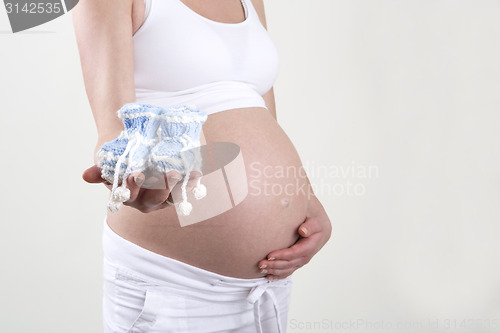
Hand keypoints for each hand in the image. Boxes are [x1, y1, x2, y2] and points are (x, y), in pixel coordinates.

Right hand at [82, 165, 199, 212]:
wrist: (135, 155)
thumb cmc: (121, 162)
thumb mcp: (109, 165)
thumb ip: (100, 171)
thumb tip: (85, 176)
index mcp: (128, 197)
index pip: (129, 195)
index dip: (133, 186)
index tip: (137, 174)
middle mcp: (146, 202)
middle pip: (154, 199)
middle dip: (163, 188)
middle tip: (170, 173)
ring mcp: (163, 199)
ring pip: (172, 197)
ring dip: (181, 187)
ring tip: (187, 175)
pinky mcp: (176, 192)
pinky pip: (185, 190)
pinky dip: (191, 183)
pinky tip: (197, 173)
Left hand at [257, 194, 331, 279]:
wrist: (318, 233)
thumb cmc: (314, 225)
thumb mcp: (314, 223)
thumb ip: (310, 226)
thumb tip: (303, 231)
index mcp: (309, 247)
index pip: (293, 254)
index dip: (281, 255)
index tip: (269, 255)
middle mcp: (304, 258)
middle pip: (287, 264)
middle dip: (274, 265)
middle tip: (261, 263)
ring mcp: (299, 263)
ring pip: (286, 270)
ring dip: (273, 271)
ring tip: (261, 268)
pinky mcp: (295, 264)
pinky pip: (286, 273)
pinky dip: (277, 275)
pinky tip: (267, 276)